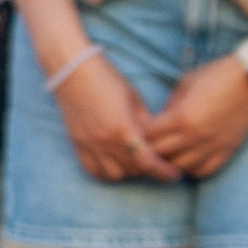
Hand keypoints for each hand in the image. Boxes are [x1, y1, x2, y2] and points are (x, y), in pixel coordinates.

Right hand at [53, 53, 181, 183]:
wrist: (73, 71)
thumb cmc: (107, 79)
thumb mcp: (134, 100)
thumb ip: (147, 125)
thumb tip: (159, 143)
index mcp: (123, 128)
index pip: (149, 162)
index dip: (164, 171)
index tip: (174, 174)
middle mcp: (105, 141)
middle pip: (134, 170)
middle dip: (149, 169)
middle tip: (157, 161)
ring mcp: (89, 145)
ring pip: (114, 175)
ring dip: (128, 171)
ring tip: (135, 161)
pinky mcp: (77, 144)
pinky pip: (93, 171)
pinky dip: (106, 172)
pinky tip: (114, 163)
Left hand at [144, 56, 247, 178]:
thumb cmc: (219, 74)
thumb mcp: (186, 83)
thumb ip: (170, 104)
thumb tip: (159, 121)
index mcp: (182, 117)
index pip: (150, 136)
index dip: (143, 132)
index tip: (144, 128)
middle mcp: (196, 136)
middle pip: (161, 155)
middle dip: (152, 148)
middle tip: (153, 142)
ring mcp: (213, 146)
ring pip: (181, 167)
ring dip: (171, 161)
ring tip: (170, 152)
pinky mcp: (228, 151)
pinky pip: (205, 171)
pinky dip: (193, 169)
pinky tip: (189, 159)